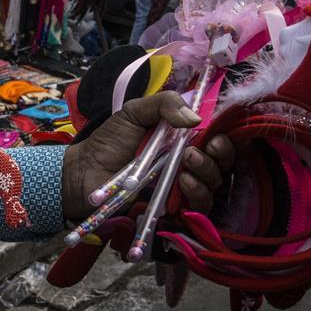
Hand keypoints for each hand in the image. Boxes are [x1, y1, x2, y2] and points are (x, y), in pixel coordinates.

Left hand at [61, 91, 234, 219]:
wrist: (86, 173)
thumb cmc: (109, 142)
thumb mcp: (135, 112)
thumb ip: (163, 104)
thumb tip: (195, 118)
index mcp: (182, 138)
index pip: (218, 138)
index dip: (225, 138)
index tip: (216, 136)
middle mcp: (187, 162)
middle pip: (223, 162)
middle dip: (219, 155)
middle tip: (197, 151)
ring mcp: (181, 186)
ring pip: (215, 183)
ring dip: (207, 172)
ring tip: (186, 163)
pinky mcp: (174, 207)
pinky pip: (200, 205)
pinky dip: (197, 193)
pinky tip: (182, 182)